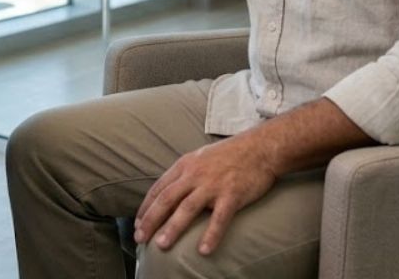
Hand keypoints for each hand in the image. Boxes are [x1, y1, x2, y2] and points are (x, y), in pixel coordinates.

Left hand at [134, 135, 276, 255]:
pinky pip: (220, 218)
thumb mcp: (200, 158)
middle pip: (167, 199)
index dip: (146, 207)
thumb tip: (170, 193)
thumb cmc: (230, 155)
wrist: (260, 147)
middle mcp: (195, 174)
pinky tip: (203, 250)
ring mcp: (213, 184)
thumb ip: (185, 175)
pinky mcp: (232, 194)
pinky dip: (211, 234)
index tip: (138, 224)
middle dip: (151, 220)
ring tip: (162, 245)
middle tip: (140, 238)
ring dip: (173, 228)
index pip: (159, 188)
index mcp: (185, 165)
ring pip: (188, 208)